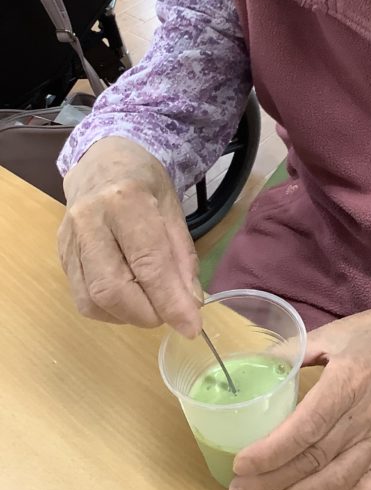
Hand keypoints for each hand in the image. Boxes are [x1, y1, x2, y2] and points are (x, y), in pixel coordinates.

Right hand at [58, 137, 201, 336]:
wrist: (104, 162)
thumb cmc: (145, 184)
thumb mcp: (174, 210)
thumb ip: (182, 258)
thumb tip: (190, 305)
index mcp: (126, 200)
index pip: (149, 263)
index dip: (171, 301)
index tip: (192, 326)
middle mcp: (90, 219)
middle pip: (111, 288)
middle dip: (146, 313)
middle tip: (169, 315)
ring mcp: (69, 238)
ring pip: (92, 299)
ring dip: (127, 316)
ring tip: (150, 306)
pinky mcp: (60, 254)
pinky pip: (81, 297)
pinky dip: (109, 310)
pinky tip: (128, 299)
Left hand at [230, 304, 370, 489]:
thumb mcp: (334, 332)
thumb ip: (293, 349)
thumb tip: (254, 362)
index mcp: (349, 381)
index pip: (305, 428)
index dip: (270, 452)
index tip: (241, 464)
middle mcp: (366, 416)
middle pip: (313, 460)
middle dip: (270, 481)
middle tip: (239, 489)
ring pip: (336, 482)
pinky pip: (368, 489)